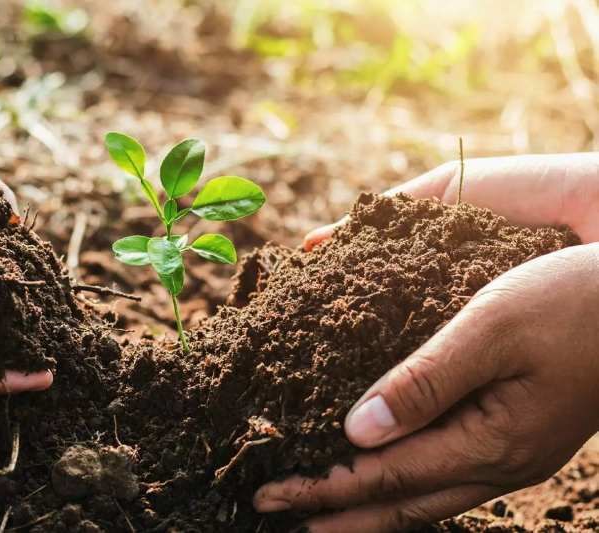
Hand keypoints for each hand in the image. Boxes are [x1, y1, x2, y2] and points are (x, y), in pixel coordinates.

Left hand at [254, 153, 598, 531]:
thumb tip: (356, 430)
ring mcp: (513, 458)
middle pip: (400, 505)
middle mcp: (500, 464)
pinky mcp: (517, 440)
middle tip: (275, 512)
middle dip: (334, 512)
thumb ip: (424, 381)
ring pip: (425, 498)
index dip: (321, 487)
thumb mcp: (491, 328)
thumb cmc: (573, 303)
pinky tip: (384, 471)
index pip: (382, 478)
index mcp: (490, 442)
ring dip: (367, 506)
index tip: (268, 493)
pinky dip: (402, 483)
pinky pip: (446, 476)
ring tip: (320, 507)